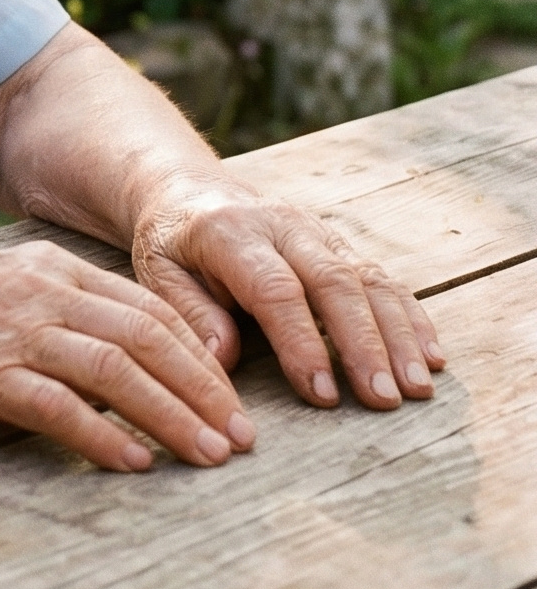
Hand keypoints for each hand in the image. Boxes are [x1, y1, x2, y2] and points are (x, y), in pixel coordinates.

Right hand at [0, 240, 255, 471]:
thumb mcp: (5, 289)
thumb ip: (63, 310)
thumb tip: (130, 353)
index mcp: (50, 269)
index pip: (147, 307)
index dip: (199, 354)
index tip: (229, 396)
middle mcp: (40, 293)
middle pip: (145, 337)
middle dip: (203, 389)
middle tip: (241, 436)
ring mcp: (13, 332)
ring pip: (116, 371)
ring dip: (172, 416)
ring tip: (209, 455)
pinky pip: (59, 407)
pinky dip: (104, 436)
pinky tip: (134, 462)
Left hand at [129, 173, 445, 410]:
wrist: (186, 189)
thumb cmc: (171, 244)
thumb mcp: (157, 272)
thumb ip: (188, 312)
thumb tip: (223, 357)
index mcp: (230, 232)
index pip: (275, 289)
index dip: (302, 343)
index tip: (323, 396)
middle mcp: (281, 226)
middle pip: (334, 281)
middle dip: (363, 344)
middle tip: (384, 399)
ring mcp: (317, 232)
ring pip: (367, 279)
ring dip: (398, 335)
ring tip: (417, 388)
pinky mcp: (339, 244)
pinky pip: (383, 278)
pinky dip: (410, 317)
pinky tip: (432, 356)